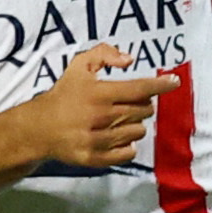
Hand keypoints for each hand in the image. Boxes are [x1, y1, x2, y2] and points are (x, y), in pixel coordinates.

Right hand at [20, 45, 177, 167]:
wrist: (38, 128)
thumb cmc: (63, 95)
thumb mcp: (78, 66)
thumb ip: (103, 54)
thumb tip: (129, 60)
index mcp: (99, 93)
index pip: (140, 88)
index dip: (161, 85)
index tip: (174, 82)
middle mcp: (101, 117)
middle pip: (143, 111)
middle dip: (142, 105)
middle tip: (127, 104)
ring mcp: (98, 140)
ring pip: (139, 131)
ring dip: (134, 124)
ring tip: (119, 121)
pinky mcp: (95, 158)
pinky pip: (128, 153)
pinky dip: (128, 146)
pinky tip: (118, 138)